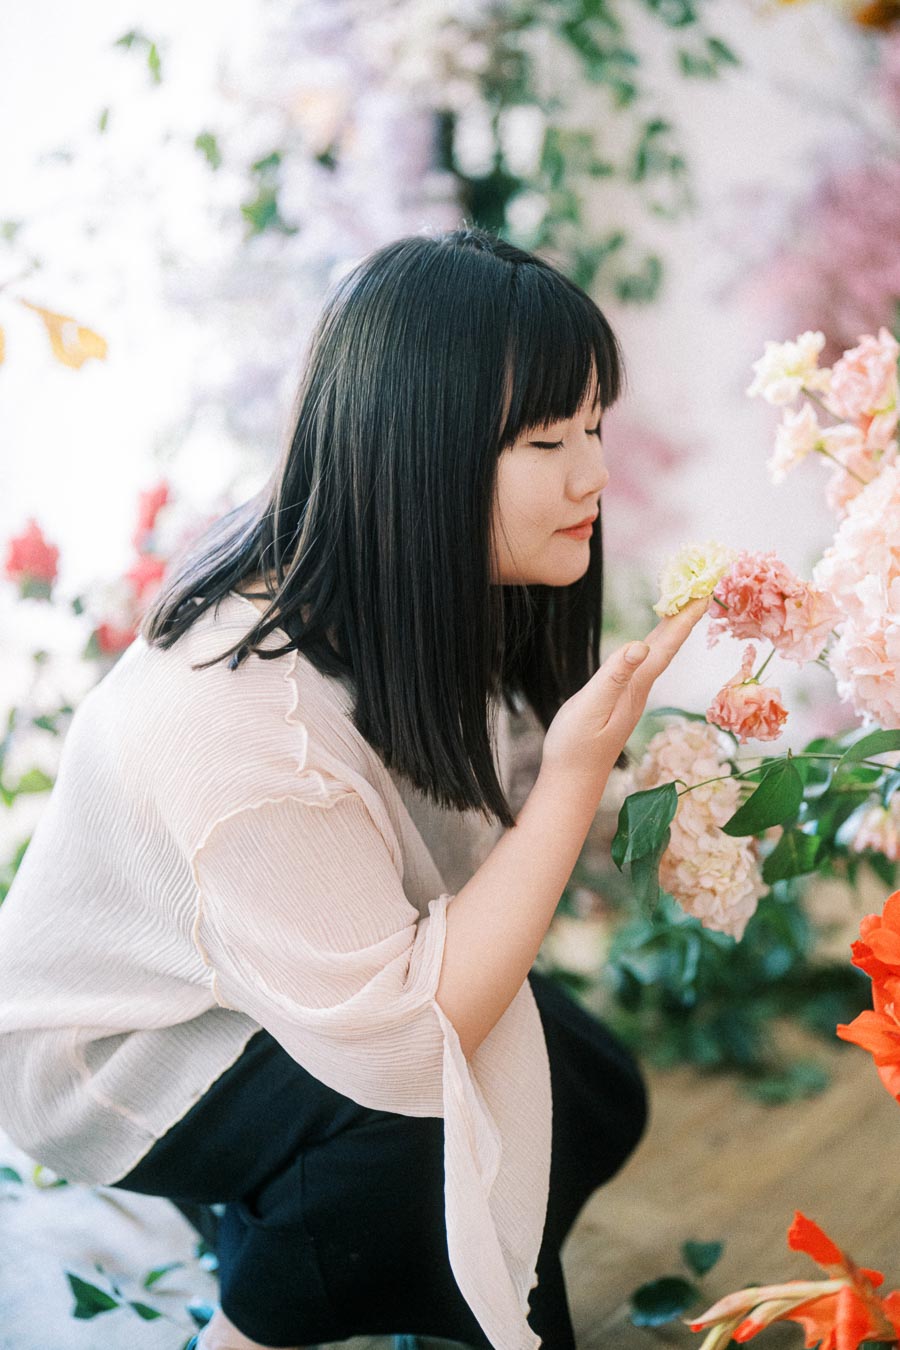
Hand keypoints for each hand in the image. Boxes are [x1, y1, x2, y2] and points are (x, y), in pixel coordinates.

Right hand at [539, 595, 709, 793]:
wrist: (571, 782)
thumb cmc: (575, 746)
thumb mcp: (590, 707)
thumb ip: (613, 676)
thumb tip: (640, 645)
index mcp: (635, 687)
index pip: (665, 646)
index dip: (684, 618)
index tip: (705, 593)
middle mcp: (639, 689)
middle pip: (667, 647)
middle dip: (685, 616)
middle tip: (703, 587)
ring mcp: (631, 696)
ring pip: (657, 654)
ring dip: (671, 628)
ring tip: (683, 605)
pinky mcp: (620, 701)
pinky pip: (644, 664)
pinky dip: (652, 644)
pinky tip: (651, 641)